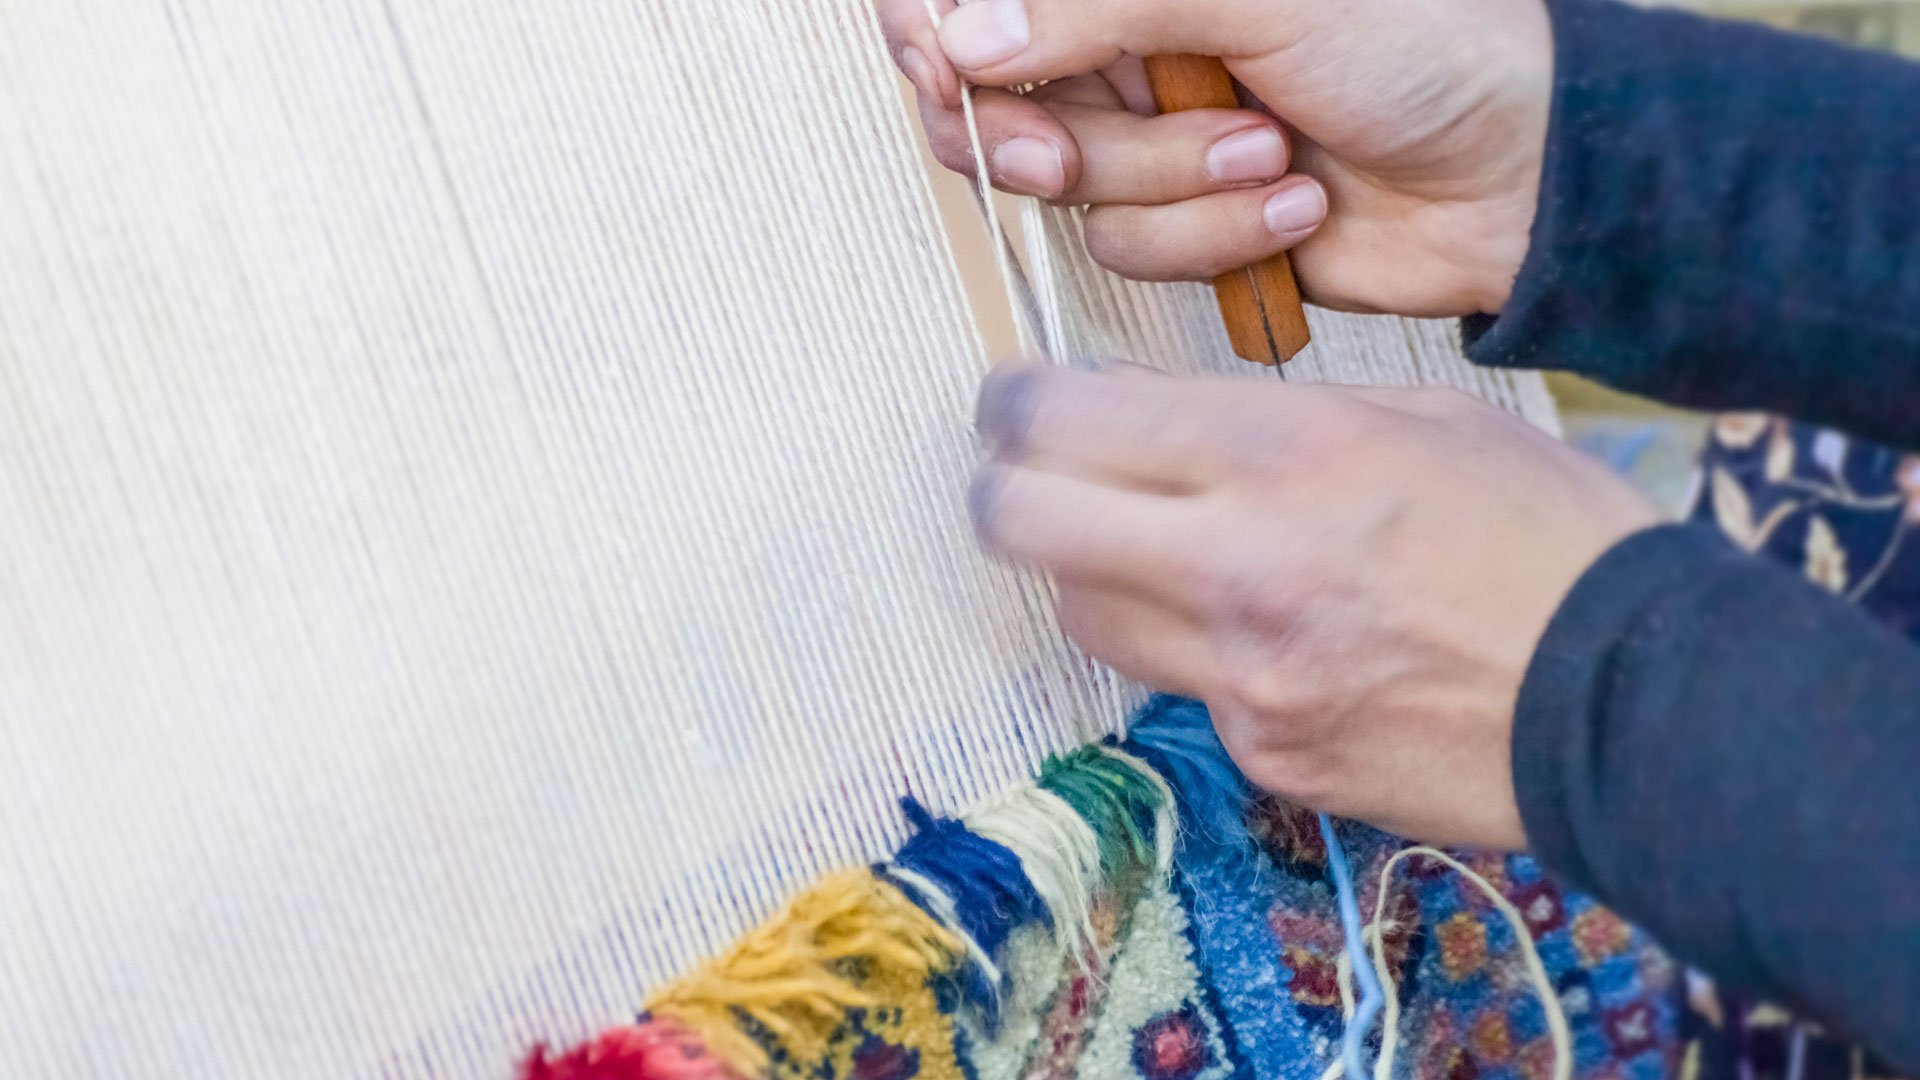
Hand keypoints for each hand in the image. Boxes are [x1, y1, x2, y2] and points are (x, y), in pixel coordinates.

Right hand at [876, 0, 1552, 316]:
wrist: (1514, 173)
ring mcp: (1147, 133)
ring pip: (1065, 184)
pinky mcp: (1180, 220)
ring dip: (1166, 180)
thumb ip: (1099, 5)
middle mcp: (1125, 40)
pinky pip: (1129, 248)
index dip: (934, 26)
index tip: (945, 62)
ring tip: (1268, 146)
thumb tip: (963, 35)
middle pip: (990, 95)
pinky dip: (1210, 235)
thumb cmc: (1422, 46)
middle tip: (1064, 147)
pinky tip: (1290, 200)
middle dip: (1041, 130)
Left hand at [968, 364, 1658, 849]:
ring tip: (1142, 539)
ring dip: (1086, 565)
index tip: (1015, 396)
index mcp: (1283, 455)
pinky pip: (1178, 687)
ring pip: (1082, 611)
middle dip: (1001, 482)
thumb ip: (1273, 413)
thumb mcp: (1420, 417)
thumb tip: (1155, 411)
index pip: (1064, 419)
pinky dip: (1188, 647)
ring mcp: (1242, 677)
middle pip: (1021, 521)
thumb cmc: (1549, 533)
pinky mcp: (1265, 755)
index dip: (1014, 400)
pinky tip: (1257, 627)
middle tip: (1020, 464)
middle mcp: (1237, 567)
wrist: (1640, 701)